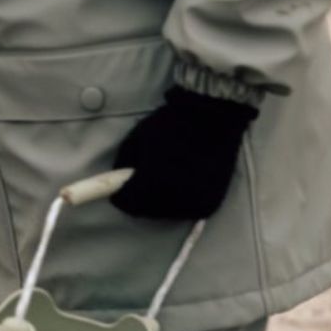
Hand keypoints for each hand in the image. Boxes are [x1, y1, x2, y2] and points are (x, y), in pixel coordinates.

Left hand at [111, 86, 257, 218]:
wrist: (212, 118)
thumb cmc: (170, 124)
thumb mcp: (137, 140)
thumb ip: (124, 164)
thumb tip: (120, 181)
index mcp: (152, 182)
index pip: (127, 202)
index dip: (120, 196)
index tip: (119, 190)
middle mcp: (174, 198)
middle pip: (146, 211)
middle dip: (137, 200)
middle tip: (137, 187)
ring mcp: (194, 202)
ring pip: (166, 212)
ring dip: (157, 203)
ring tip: (158, 184)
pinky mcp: (210, 203)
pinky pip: (186, 210)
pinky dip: (178, 202)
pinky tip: (176, 187)